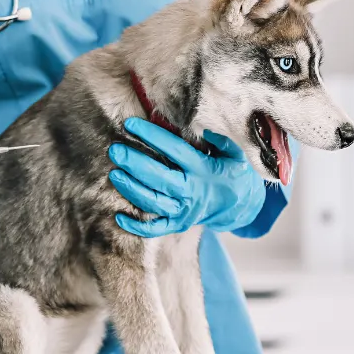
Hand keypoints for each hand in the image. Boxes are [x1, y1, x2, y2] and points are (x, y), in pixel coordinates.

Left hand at [108, 117, 266, 236]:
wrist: (239, 207)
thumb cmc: (232, 175)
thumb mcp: (235, 155)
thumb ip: (222, 141)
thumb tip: (204, 132)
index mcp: (203, 170)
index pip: (175, 150)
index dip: (152, 136)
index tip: (132, 124)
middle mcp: (191, 192)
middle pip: (159, 178)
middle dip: (134, 164)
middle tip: (115, 150)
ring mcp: (183, 211)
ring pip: (153, 202)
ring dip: (131, 189)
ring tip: (114, 174)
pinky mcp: (177, 224)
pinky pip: (155, 229)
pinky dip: (136, 227)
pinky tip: (119, 217)